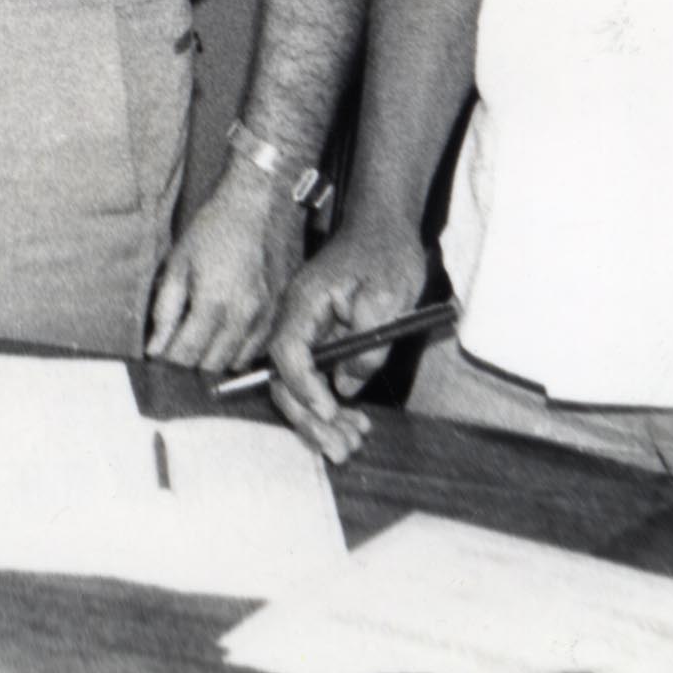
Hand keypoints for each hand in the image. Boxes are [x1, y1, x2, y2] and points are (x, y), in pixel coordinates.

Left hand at [148, 158, 306, 372]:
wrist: (259, 204)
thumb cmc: (214, 228)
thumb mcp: (177, 263)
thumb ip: (166, 310)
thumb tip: (155, 347)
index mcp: (214, 304)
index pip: (186, 356)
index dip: (167, 359)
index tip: (157, 351)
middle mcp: (244, 318)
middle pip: (211, 366)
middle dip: (189, 362)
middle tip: (176, 343)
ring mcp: (266, 317)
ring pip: (235, 362)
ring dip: (215, 358)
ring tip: (200, 338)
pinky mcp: (279, 313)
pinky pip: (257, 349)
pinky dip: (238, 350)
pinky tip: (225, 332)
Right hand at [262, 216, 429, 461]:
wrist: (384, 223)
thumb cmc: (385, 253)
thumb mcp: (386, 300)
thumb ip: (365, 346)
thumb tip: (345, 387)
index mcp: (303, 303)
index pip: (287, 352)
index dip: (304, 387)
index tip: (330, 412)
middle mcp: (296, 317)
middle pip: (286, 376)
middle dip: (310, 417)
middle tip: (342, 449)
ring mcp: (307, 327)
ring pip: (300, 381)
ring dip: (321, 417)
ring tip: (352, 443)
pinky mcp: (321, 335)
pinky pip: (316, 374)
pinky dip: (332, 401)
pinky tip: (354, 419)